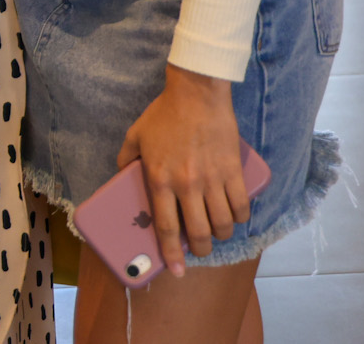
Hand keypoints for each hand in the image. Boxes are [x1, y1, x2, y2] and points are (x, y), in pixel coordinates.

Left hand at [115, 65, 248, 276]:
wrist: (196, 93)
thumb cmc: (164, 114)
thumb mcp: (135, 135)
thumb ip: (125, 159)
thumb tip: (121, 177)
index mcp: (159, 179)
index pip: (166, 227)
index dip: (171, 253)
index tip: (177, 270)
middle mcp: (186, 185)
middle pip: (199, 232)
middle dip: (201, 249)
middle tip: (201, 249)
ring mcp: (212, 179)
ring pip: (222, 224)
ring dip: (221, 235)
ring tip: (217, 233)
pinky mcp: (233, 171)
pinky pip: (241, 206)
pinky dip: (239, 217)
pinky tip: (234, 216)